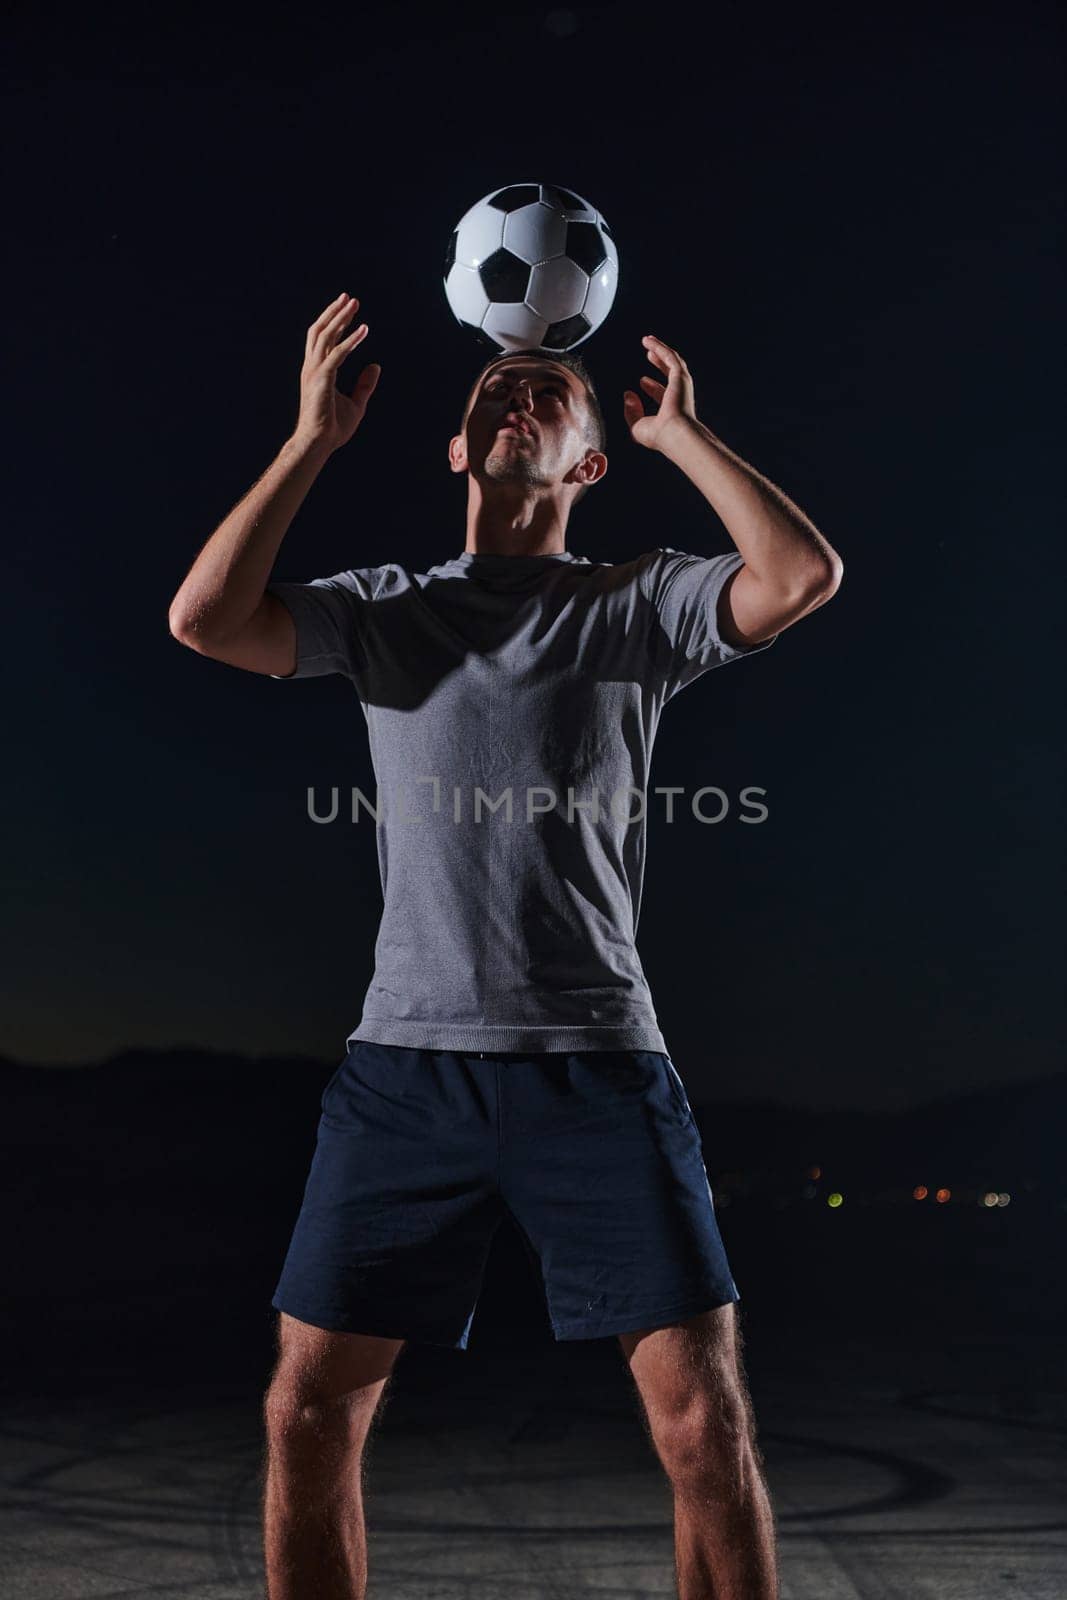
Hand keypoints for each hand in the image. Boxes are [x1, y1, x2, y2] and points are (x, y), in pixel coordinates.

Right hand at [291, 292, 380, 453]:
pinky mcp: (321, 379)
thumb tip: (376, 366)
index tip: (348, 309)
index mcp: (317, 371)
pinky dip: (351, 340)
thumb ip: (365, 385)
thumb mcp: (356, 404)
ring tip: (354, 305)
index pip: (324, 340)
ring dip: (341, 318)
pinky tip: (364, 330)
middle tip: (349, 298)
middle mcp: (312, 367)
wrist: (318, 444)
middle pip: (320, 331)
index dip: (336, 322)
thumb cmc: (332, 428)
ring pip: (325, 336)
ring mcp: (314, 372)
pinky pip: (337, 354)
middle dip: (334, 312)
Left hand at [623, 334, 696, 450]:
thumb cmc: (659, 435)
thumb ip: (631, 412)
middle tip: (650, 354)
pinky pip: (669, 356)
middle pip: (669, 373)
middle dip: (660, 363)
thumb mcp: (637, 426)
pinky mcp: (681, 376)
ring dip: (660, 349)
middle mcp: (679, 395)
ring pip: (671, 361)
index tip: (642, 381)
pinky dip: (660, 348)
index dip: (652, 386)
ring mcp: (681, 385)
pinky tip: (649, 342)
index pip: (662, 393)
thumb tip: (628, 395)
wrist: (675, 433)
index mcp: (672, 409)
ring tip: (649, 340)